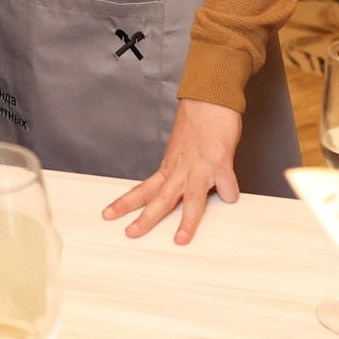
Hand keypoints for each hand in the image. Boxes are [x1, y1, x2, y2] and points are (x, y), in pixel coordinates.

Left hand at [103, 98, 242, 243]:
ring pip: (191, 199)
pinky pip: (226, 189)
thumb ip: (180, 173)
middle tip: (130, 233)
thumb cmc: (197, 124)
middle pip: (159, 199)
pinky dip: (229, 195)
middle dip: (145, 219)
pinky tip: (230, 195)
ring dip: (187, 222)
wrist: (210, 99)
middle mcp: (181, 169)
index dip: (125, 203)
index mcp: (169, 167)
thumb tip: (182, 193)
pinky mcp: (220, 163)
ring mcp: (200, 167)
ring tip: (181, 239)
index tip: (108, 216)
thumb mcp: (180, 152)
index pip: (143, 190)